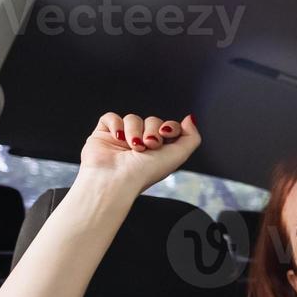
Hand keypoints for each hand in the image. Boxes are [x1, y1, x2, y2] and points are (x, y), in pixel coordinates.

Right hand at [79, 113, 200, 193]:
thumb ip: (192, 137)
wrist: (117, 179)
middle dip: (152, 131)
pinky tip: (118, 138)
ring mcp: (123, 139)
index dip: (170, 127)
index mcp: (160, 151)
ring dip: (135, 131)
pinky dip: (115, 125)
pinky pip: (111, 117)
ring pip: (133, 118)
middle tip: (149, 145)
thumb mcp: (179, 156)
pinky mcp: (103, 135)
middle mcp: (142, 144)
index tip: (166, 133)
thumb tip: (190, 119)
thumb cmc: (145, 172)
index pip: (169, 127)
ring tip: (133, 147)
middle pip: (152, 120)